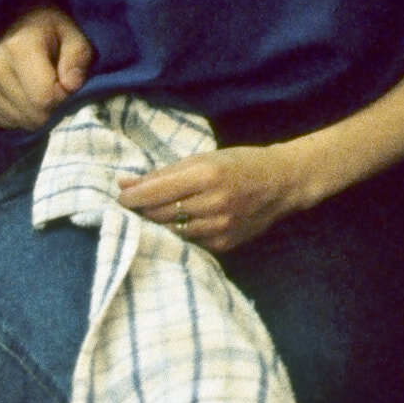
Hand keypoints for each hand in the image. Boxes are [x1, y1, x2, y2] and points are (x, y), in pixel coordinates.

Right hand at [0, 5, 92, 130]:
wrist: (12, 24)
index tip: (69, 85)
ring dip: (38, 113)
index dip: (65, 98)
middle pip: (33, 114)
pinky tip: (26, 95)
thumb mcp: (72, 34)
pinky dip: (22, 116)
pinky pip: (7, 123)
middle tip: (58, 89)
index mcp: (19, 48)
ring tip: (40, 88)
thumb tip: (71, 87)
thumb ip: (77, 58)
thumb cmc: (49, 29)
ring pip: (21, 121)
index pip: (44, 98)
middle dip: (54, 109)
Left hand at [118, 145, 308, 252]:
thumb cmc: (240, 164)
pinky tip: (187, 222)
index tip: (121, 197)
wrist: (282, 183)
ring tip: (160, 213)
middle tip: (137, 205)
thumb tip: (124, 184)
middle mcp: (214, 202)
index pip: (154, 192)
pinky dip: (182, 233)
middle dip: (143, 210)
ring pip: (171, 231)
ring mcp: (220, 226)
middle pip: (159, 214)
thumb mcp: (204, 158)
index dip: (131, 197)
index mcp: (207, 174)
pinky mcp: (224, 243)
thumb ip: (164, 173)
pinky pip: (189, 241)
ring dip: (160, 223)